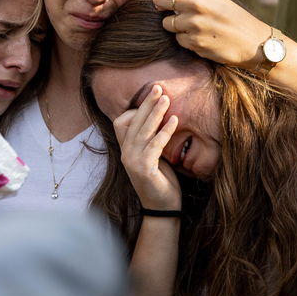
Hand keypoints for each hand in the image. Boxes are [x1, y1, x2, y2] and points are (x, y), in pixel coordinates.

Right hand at [112, 85, 181, 210]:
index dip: (136, 109)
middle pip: (133, 121)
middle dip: (146, 103)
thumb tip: (162, 117)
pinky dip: (164, 131)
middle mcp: (125, 153)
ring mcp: (132, 161)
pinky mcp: (143, 169)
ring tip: (166, 98)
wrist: (162, 208)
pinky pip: (154, 145)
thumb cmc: (161, 181)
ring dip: (155, 112)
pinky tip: (175, 120)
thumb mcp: (154, 156)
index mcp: (126, 149)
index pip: (121, 122)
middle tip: (158, 87)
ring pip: (142, 130)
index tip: (152, 97)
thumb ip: (152, 139)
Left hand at [153, 0, 270, 67]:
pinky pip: (178, 39)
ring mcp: (194, 24)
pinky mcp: (195, 43)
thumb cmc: (235, 18)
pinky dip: (186, 40)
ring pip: (167, 23)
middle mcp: (195, 4)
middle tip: (171, 11)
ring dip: (175, 26)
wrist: (254, 42)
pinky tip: (201, 38)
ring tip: (192, 27)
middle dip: (161, 6)